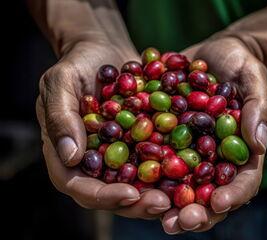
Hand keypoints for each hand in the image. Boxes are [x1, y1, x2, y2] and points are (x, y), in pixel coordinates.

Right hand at [36, 40, 170, 218]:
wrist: (104, 50)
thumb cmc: (77, 63)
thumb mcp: (60, 82)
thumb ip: (60, 116)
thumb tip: (70, 156)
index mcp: (67, 153)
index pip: (78, 185)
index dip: (102, 195)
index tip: (129, 194)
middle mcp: (94, 160)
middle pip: (111, 193)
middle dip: (137, 202)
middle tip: (164, 203)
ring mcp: (119, 153)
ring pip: (136, 183)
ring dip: (158, 192)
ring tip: (182, 194)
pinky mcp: (140, 143)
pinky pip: (154, 160)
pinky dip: (171, 168)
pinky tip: (192, 169)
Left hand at [162, 37, 266, 233]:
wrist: (211, 51)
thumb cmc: (239, 63)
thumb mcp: (253, 78)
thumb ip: (259, 109)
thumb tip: (260, 145)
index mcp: (240, 150)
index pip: (242, 181)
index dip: (233, 195)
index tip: (219, 203)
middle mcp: (212, 157)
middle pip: (207, 192)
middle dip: (194, 211)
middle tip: (178, 223)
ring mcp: (188, 149)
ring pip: (178, 183)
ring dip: (164, 201)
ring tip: (149, 210)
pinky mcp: (166, 137)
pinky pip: (155, 156)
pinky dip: (143, 170)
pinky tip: (126, 179)